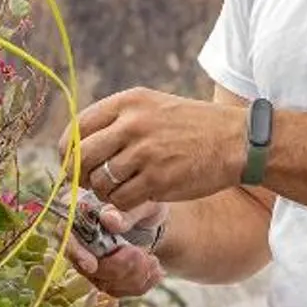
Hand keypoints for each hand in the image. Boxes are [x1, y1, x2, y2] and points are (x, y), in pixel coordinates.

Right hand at [63, 197, 166, 300]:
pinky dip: (141, 284)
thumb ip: (125, 211)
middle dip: (116, 267)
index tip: (92, 265)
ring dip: (132, 277)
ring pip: (105, 283)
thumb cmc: (143, 204)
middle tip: (140, 254)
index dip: (76, 254)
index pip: (66, 237)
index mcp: (79, 214)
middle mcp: (80, 242)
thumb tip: (109, 219)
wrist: (151, 219)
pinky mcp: (107, 278)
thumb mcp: (142, 202)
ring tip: (152, 261)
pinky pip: (119, 290)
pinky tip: (155, 270)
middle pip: (86, 268)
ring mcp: (92, 263)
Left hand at [69, 87, 247, 212]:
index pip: (77, 128)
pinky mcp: (157, 180)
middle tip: (89, 183)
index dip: (69, 151)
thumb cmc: (194, 126)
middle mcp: (132, 124)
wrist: (237, 141)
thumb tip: (80, 143)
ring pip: (100, 182)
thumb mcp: (155, 107)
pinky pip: (120, 200)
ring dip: (104, 192)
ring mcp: (144, 153)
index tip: (74, 162)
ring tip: (120, 189)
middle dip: (80, 175)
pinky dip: (123, 204)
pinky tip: (137, 196)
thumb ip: (119, 120)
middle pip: (82, 157)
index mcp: (128, 102)